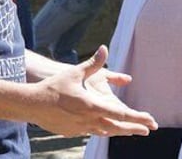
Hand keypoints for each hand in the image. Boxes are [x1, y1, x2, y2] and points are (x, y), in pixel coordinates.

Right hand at [28, 46, 157, 137]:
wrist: (31, 105)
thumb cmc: (53, 87)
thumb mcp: (75, 73)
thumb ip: (93, 63)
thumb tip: (104, 48)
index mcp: (92, 106)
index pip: (120, 115)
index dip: (137, 118)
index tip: (150, 121)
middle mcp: (88, 120)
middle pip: (116, 128)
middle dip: (133, 128)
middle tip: (147, 130)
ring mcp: (79, 129)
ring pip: (105, 132)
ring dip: (119, 131)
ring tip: (132, 131)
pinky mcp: (71, 132)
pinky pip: (92, 133)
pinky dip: (103, 131)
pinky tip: (107, 129)